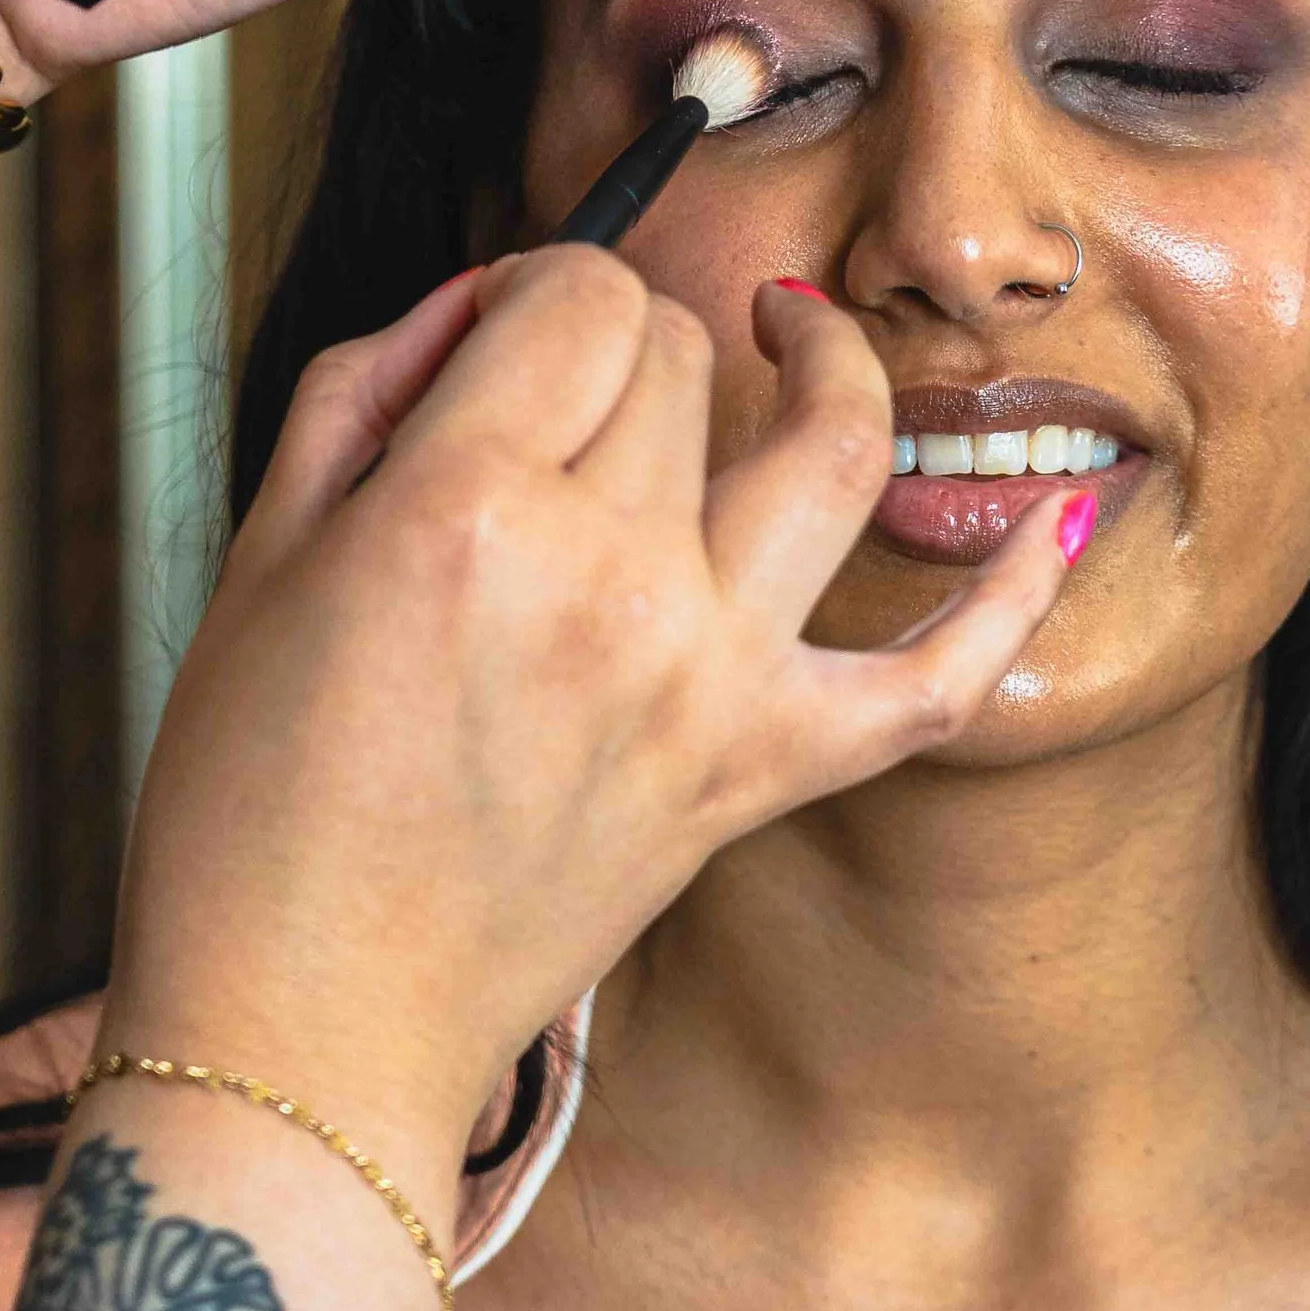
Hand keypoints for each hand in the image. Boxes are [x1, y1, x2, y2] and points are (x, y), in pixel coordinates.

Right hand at [100, 257, 1091, 1198]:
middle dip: (623, 339)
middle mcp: (609, 579)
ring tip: (793, 331)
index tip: (503, 329)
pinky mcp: (758, 773)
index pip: (574, 294)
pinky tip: (1057, 515)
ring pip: (834, 447)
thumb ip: (368, 391)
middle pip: (682, 355)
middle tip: (562, 391)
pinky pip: (937, 677)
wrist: (308, 1027)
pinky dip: (1013, 594)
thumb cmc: (252, 813)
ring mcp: (704, 679)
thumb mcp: (258, 557)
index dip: (535, 283)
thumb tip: (478, 306)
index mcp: (462, 511)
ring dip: (830, 360)